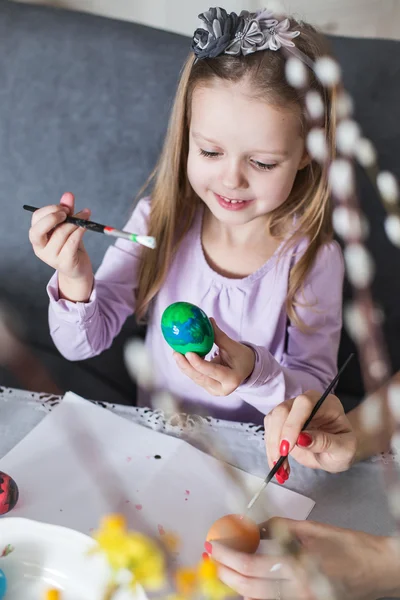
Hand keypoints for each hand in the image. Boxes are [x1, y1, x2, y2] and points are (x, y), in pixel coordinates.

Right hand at [29, 192, 93, 300]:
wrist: (79, 268)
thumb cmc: (71, 245)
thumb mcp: (68, 226)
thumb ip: (67, 211)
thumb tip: (68, 194)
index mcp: (37, 237)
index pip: (36, 219)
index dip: (50, 209)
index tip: (65, 207)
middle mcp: (40, 248)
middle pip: (37, 230)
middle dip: (52, 217)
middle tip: (67, 212)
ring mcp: (51, 257)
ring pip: (61, 234)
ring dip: (75, 222)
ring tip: (85, 216)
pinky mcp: (64, 263)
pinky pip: (71, 243)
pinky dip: (80, 231)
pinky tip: (86, 226)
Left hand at [173, 318, 254, 395]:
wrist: (246, 369)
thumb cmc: (242, 356)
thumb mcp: (233, 346)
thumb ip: (219, 336)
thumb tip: (207, 320)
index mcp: (231, 379)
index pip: (212, 371)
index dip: (199, 363)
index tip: (188, 352)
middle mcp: (222, 389)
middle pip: (200, 377)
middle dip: (186, 366)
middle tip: (176, 353)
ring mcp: (214, 390)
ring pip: (196, 378)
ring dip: (185, 366)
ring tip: (176, 353)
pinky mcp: (208, 388)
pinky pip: (196, 377)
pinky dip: (188, 367)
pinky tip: (181, 357)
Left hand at [211, 518, 398, 599]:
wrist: (378, 569)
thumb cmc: (347, 544)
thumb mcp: (311, 529)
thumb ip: (278, 528)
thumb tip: (252, 528)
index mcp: (299, 566)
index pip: (252, 566)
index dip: (229, 555)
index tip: (214, 544)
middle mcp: (298, 591)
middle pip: (250, 588)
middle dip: (227, 573)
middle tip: (214, 557)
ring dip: (238, 585)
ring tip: (225, 569)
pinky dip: (257, 594)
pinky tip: (247, 583)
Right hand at [264, 391, 356, 481]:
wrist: (336, 452)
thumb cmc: (343, 448)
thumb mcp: (343, 450)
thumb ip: (325, 442)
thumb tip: (301, 439)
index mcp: (326, 404)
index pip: (304, 404)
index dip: (293, 423)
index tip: (287, 447)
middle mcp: (306, 403)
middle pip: (283, 409)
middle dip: (277, 435)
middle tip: (279, 460)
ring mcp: (292, 410)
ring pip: (272, 419)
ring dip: (272, 445)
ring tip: (281, 468)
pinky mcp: (281, 421)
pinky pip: (269, 430)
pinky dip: (270, 449)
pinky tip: (279, 464)